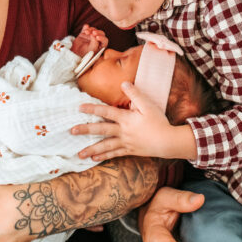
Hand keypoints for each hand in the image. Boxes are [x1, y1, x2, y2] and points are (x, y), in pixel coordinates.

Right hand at [70, 24, 107, 56]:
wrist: (74, 53)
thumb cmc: (85, 54)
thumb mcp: (91, 50)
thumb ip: (94, 43)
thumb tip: (94, 35)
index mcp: (101, 45)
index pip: (105, 40)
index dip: (102, 38)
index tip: (97, 38)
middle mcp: (97, 40)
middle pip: (101, 33)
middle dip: (97, 32)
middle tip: (93, 33)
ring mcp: (91, 36)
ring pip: (94, 30)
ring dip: (91, 29)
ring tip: (86, 32)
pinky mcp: (84, 33)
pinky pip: (86, 28)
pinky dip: (86, 27)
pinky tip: (86, 26)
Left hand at [74, 82, 195, 160]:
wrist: (169, 142)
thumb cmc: (159, 122)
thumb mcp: (149, 105)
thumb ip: (136, 94)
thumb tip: (124, 83)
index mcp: (126, 118)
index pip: (106, 112)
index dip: (92, 108)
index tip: (79, 107)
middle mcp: (123, 131)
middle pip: (101, 130)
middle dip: (86, 130)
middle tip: (72, 131)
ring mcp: (126, 142)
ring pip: (105, 146)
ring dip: (91, 149)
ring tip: (79, 154)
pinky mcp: (130, 151)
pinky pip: (114, 154)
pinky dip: (104, 156)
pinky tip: (94, 159)